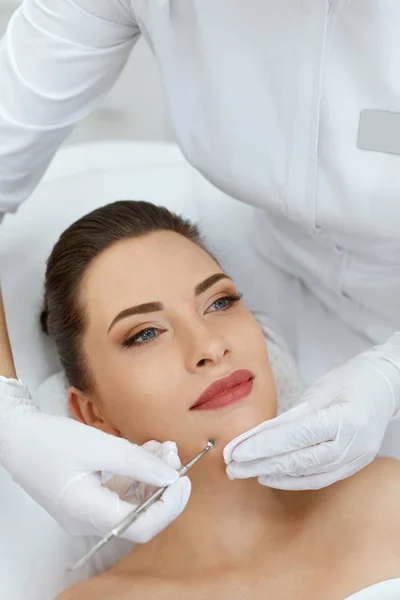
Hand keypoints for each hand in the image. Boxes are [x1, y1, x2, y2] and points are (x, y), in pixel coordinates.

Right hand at [0, 377, 189, 542]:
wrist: (17, 437)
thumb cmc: (50, 440)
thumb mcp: (98, 446)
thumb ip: (137, 462)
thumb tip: (172, 475)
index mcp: (88, 513)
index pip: (143, 526)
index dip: (170, 505)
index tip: (183, 479)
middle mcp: (89, 520)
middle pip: (140, 515)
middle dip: (163, 485)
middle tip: (173, 454)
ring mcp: (87, 512)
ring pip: (133, 501)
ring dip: (152, 475)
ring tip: (162, 447)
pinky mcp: (88, 498)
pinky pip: (120, 492)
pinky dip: (137, 473)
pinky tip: (146, 450)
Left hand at [224, 335, 399, 489]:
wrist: (386, 385)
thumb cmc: (351, 379)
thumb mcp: (319, 390)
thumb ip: (292, 416)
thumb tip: (258, 437)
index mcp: (345, 417)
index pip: (295, 436)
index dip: (262, 446)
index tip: (235, 451)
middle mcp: (352, 443)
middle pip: (298, 459)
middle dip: (260, 464)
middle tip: (231, 466)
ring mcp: (356, 457)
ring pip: (307, 473)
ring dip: (272, 474)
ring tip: (244, 472)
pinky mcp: (354, 464)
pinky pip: (320, 478)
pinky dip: (293, 480)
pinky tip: (270, 477)